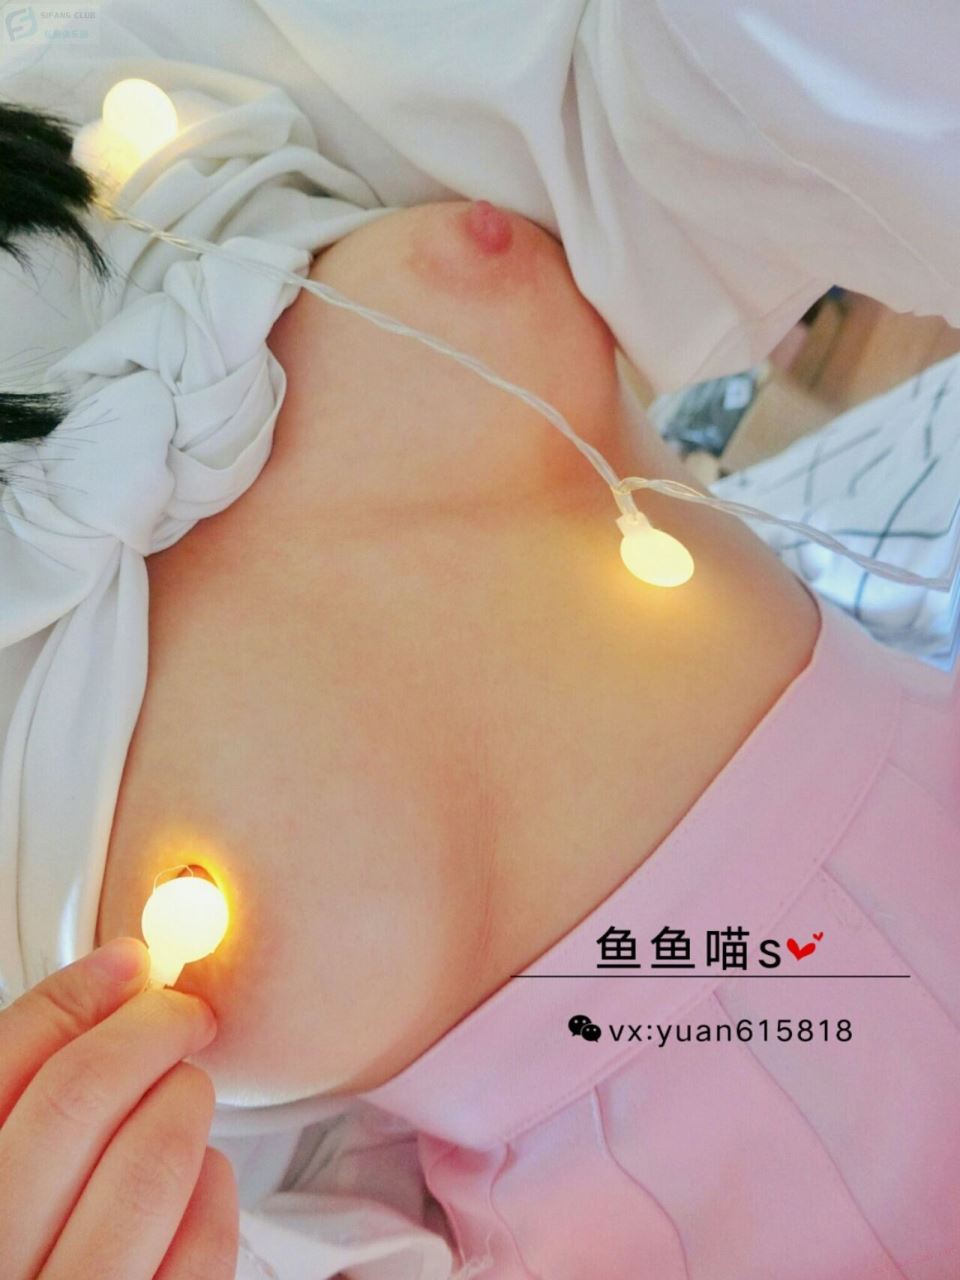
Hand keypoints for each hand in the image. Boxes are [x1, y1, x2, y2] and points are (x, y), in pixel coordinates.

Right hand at [0, 936, 238, 1278]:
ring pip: (149, 1166)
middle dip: (150, 1032)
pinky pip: (198, 1255)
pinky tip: (204, 1175)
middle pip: (79, 1098)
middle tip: (181, 1017)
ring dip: (185, 1105)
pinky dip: (214, 1194)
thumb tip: (113, 976)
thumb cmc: (14, 1252)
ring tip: (187, 1096)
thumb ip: (22, 1093)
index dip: (79, 994)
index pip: (6, 1061)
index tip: (132, 964)